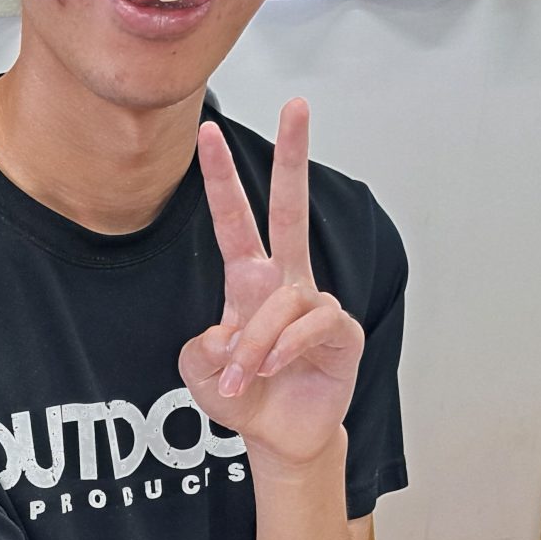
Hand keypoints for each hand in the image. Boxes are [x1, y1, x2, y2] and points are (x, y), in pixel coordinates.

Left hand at [180, 100, 364, 471]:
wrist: (279, 436)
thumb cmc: (243, 398)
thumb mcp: (200, 377)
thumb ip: (199, 354)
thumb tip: (223, 335)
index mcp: (247, 281)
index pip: (235, 220)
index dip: (222, 179)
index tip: (209, 131)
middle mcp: (285, 281)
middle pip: (291, 209)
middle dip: (293, 156)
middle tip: (296, 103)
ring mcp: (316, 304)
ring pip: (281, 301)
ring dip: (254, 345)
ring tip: (238, 380)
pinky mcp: (341, 332)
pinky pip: (310, 325)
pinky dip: (284, 349)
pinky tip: (274, 369)